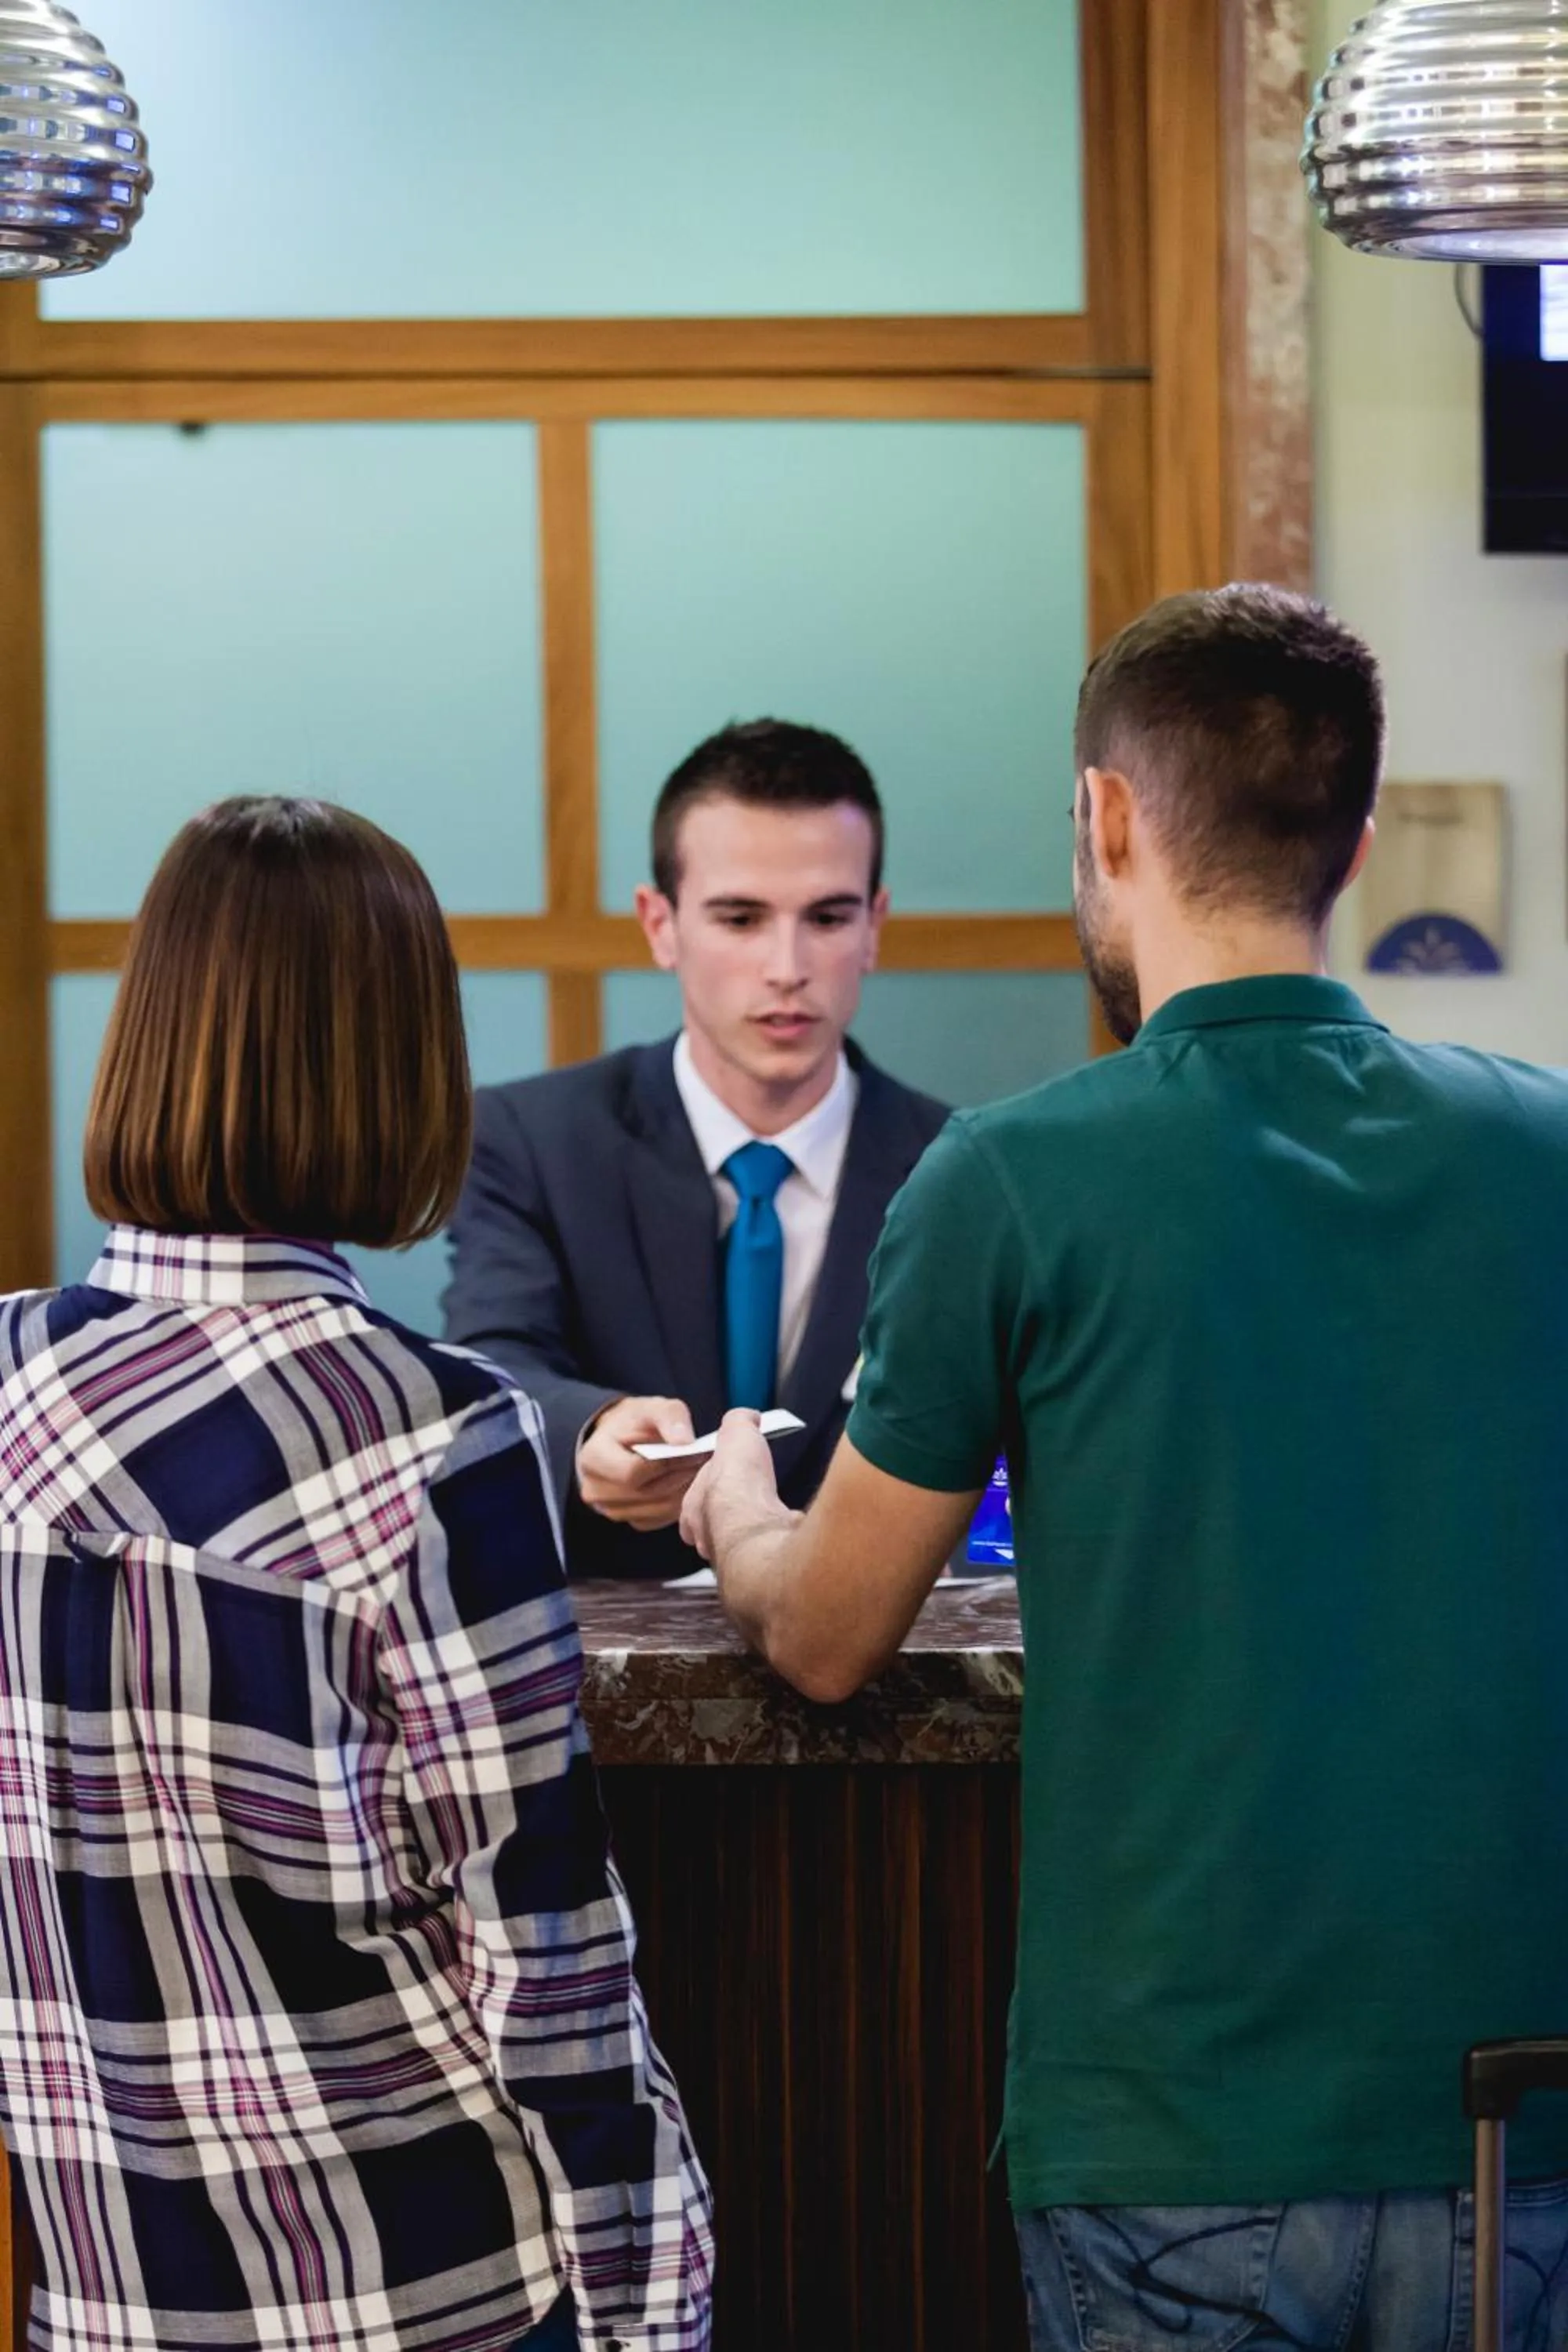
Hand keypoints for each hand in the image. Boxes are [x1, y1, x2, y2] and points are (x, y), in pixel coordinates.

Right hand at [576, 1396, 701, 1531]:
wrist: (625, 1439)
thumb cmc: (638, 1422)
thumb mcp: (653, 1408)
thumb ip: (670, 1418)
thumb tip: (685, 1442)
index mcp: (593, 1458)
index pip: (633, 1471)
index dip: (667, 1462)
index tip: (692, 1450)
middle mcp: (595, 1490)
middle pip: (648, 1493)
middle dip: (679, 1475)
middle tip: (703, 1460)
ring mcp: (611, 1510)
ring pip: (659, 1509)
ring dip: (684, 1490)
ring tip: (696, 1470)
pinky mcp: (631, 1520)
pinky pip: (662, 1518)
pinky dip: (679, 1503)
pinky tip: (685, 1483)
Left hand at [680, 1409, 797, 1564]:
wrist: (755, 1521)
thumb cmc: (736, 1483)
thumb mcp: (735, 1432)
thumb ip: (740, 1422)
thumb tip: (748, 1417)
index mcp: (694, 1511)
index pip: (696, 1505)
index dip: (712, 1491)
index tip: (730, 1481)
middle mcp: (709, 1540)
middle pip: (718, 1531)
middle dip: (735, 1517)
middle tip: (753, 1501)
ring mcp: (733, 1560)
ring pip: (742, 1549)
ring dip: (757, 1533)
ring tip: (772, 1517)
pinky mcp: (762, 1569)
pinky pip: (769, 1557)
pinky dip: (779, 1544)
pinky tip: (788, 1532)